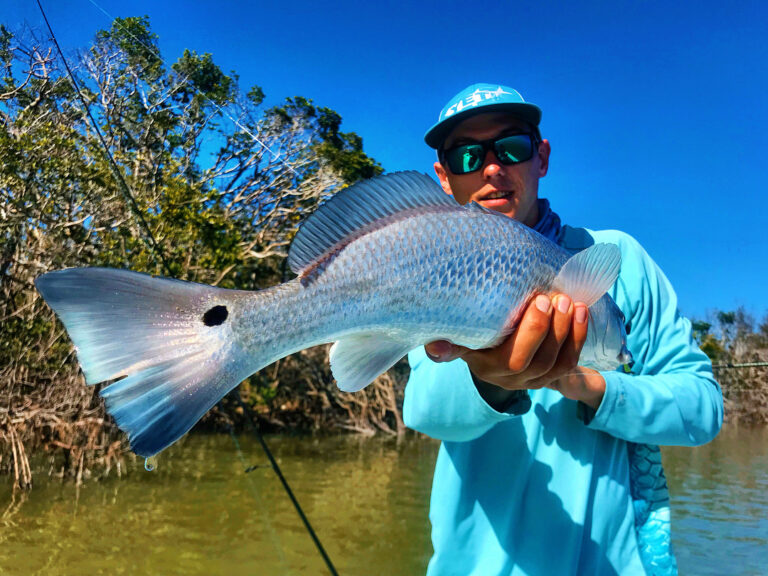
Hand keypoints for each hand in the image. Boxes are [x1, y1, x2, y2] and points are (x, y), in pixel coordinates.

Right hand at [425, 294, 605, 408]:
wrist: (491, 350)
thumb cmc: (474, 335)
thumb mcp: (461, 337)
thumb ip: (449, 342)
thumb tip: (432, 346)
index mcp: (486, 367)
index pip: (511, 358)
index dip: (531, 332)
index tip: (538, 300)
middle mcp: (509, 379)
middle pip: (536, 361)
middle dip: (551, 328)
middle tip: (556, 297)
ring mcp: (532, 381)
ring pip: (556, 364)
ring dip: (568, 332)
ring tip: (571, 303)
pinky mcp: (550, 378)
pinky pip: (569, 363)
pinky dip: (578, 338)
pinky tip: (582, 313)